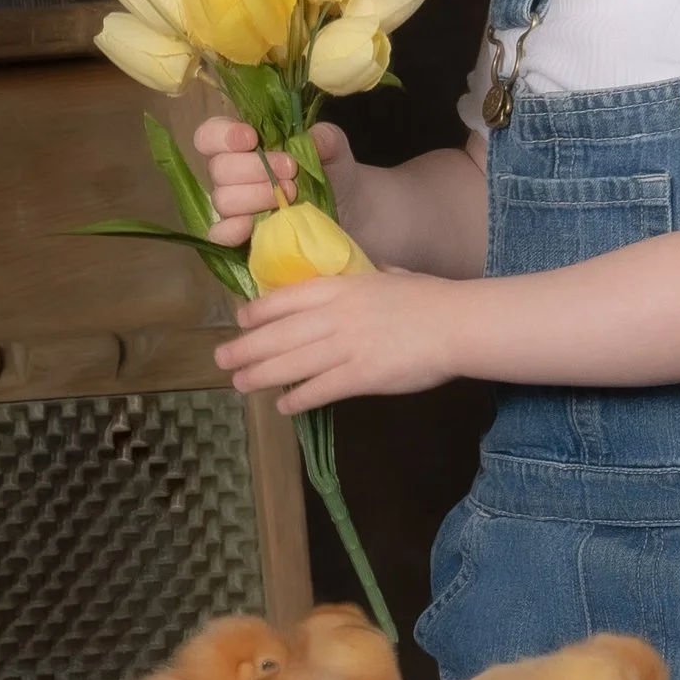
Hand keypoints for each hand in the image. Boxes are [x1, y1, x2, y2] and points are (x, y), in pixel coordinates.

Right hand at [191, 116, 356, 246]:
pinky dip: (232, 230)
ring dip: (255, 196)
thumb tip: (309, 140)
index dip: (223, 135)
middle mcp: (233, 174)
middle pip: (218, 169)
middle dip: (255, 168)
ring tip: (290, 196)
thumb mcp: (334, 146)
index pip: (210, 135)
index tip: (252, 138)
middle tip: (291, 172)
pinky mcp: (242, 236)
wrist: (349, 209)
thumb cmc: (332, 171)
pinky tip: (250, 225)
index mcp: (244, 144)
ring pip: (222, 200)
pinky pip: (220, 234)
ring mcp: (236, 207)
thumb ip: (323, 136)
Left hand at [215, 268, 466, 410]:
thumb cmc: (430, 298)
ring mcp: (346, 346)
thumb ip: (366, 277)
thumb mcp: (389, 275)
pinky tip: (283, 406)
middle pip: (278, 334)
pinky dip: (298, 399)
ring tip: (240, 384)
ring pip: (290, 363)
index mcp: (340, 287)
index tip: (240, 321)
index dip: (257, 312)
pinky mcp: (361, 376)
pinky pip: (319, 389)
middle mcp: (335, 315)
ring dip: (260, 375)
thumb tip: (363, 274)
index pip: (286, 297)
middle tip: (221, 359)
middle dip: (245, 348)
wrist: (457, 323)